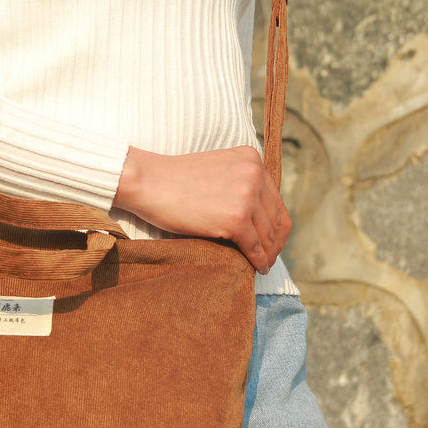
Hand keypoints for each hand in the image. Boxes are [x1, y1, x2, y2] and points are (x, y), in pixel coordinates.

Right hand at [112, 145, 290, 274]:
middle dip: (276, 241)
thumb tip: (252, 212)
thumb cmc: (173, 181)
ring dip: (269, 253)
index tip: (274, 239)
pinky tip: (259, 268)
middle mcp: (255, 174)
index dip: (278, 223)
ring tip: (266, 265)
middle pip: (276, 217)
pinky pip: (254, 246)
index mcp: (251, 159)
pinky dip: (259, 260)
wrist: (149, 182)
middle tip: (271, 257)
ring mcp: (247, 196)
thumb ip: (237, 182)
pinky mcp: (236, 218)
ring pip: (268, 234)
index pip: (275, 198)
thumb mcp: (216, 170)